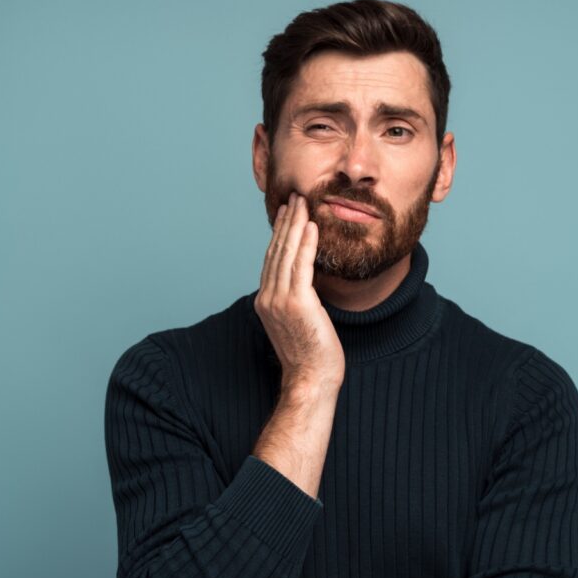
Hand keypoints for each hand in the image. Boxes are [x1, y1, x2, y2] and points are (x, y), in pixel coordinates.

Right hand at [254, 193, 344, 394]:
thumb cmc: (311, 356)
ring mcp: (279, 300)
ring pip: (286, 253)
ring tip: (303, 203)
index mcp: (265, 301)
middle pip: (276, 250)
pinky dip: (305, 242)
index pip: (272, 259)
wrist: (310, 379)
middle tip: (294, 197)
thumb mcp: (299, 322)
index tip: (288, 213)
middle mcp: (267, 297)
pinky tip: (311, 225)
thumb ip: (297, 300)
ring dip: (295, 225)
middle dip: (286, 222)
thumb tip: (307, 284)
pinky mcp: (296, 302)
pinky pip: (301, 265)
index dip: (280, 234)